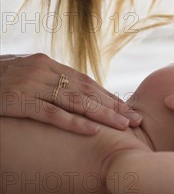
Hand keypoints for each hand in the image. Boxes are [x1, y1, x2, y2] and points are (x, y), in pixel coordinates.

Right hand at [0, 53, 141, 134]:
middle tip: (135, 119)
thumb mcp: (23, 74)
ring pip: (75, 100)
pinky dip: (73, 122)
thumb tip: (68, 93)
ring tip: (123, 125)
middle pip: (86, 90)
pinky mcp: (18, 99)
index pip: (85, 81)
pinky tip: (92, 130)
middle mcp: (43, 70)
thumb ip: (46, 81)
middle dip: (113, 105)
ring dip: (102, 114)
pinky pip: (50, 113)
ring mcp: (31, 84)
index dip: (107, 95)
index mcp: (47, 63)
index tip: (125, 107)